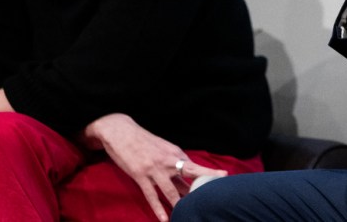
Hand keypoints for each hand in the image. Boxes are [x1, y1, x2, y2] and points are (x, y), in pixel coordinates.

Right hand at [81, 113, 225, 220]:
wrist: (122, 132)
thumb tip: (186, 178)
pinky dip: (158, 208)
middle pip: (189, 175)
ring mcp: (154, 169)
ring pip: (170, 190)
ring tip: (187, 214)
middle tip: (214, 195)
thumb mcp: (163, 148)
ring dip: (179, 203)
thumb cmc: (144, 142)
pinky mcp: (140, 175)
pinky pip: (151, 195)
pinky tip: (164, 218)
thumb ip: (174, 163)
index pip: (195, 166)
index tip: (224, 176)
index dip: (210, 172)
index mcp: (175, 153)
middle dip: (202, 185)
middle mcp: (168, 161)